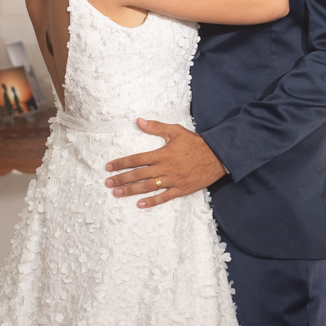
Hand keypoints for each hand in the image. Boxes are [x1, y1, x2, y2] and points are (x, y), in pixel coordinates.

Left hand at [103, 119, 226, 207]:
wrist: (218, 156)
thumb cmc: (196, 143)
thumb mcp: (176, 131)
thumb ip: (156, 127)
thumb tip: (138, 121)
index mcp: (162, 154)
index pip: (136, 159)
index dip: (121, 163)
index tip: (109, 167)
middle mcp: (165, 168)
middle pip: (138, 175)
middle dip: (121, 179)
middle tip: (108, 183)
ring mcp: (173, 181)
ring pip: (148, 187)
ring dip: (131, 191)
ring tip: (117, 193)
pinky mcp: (181, 189)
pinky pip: (165, 197)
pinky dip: (152, 201)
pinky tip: (140, 204)